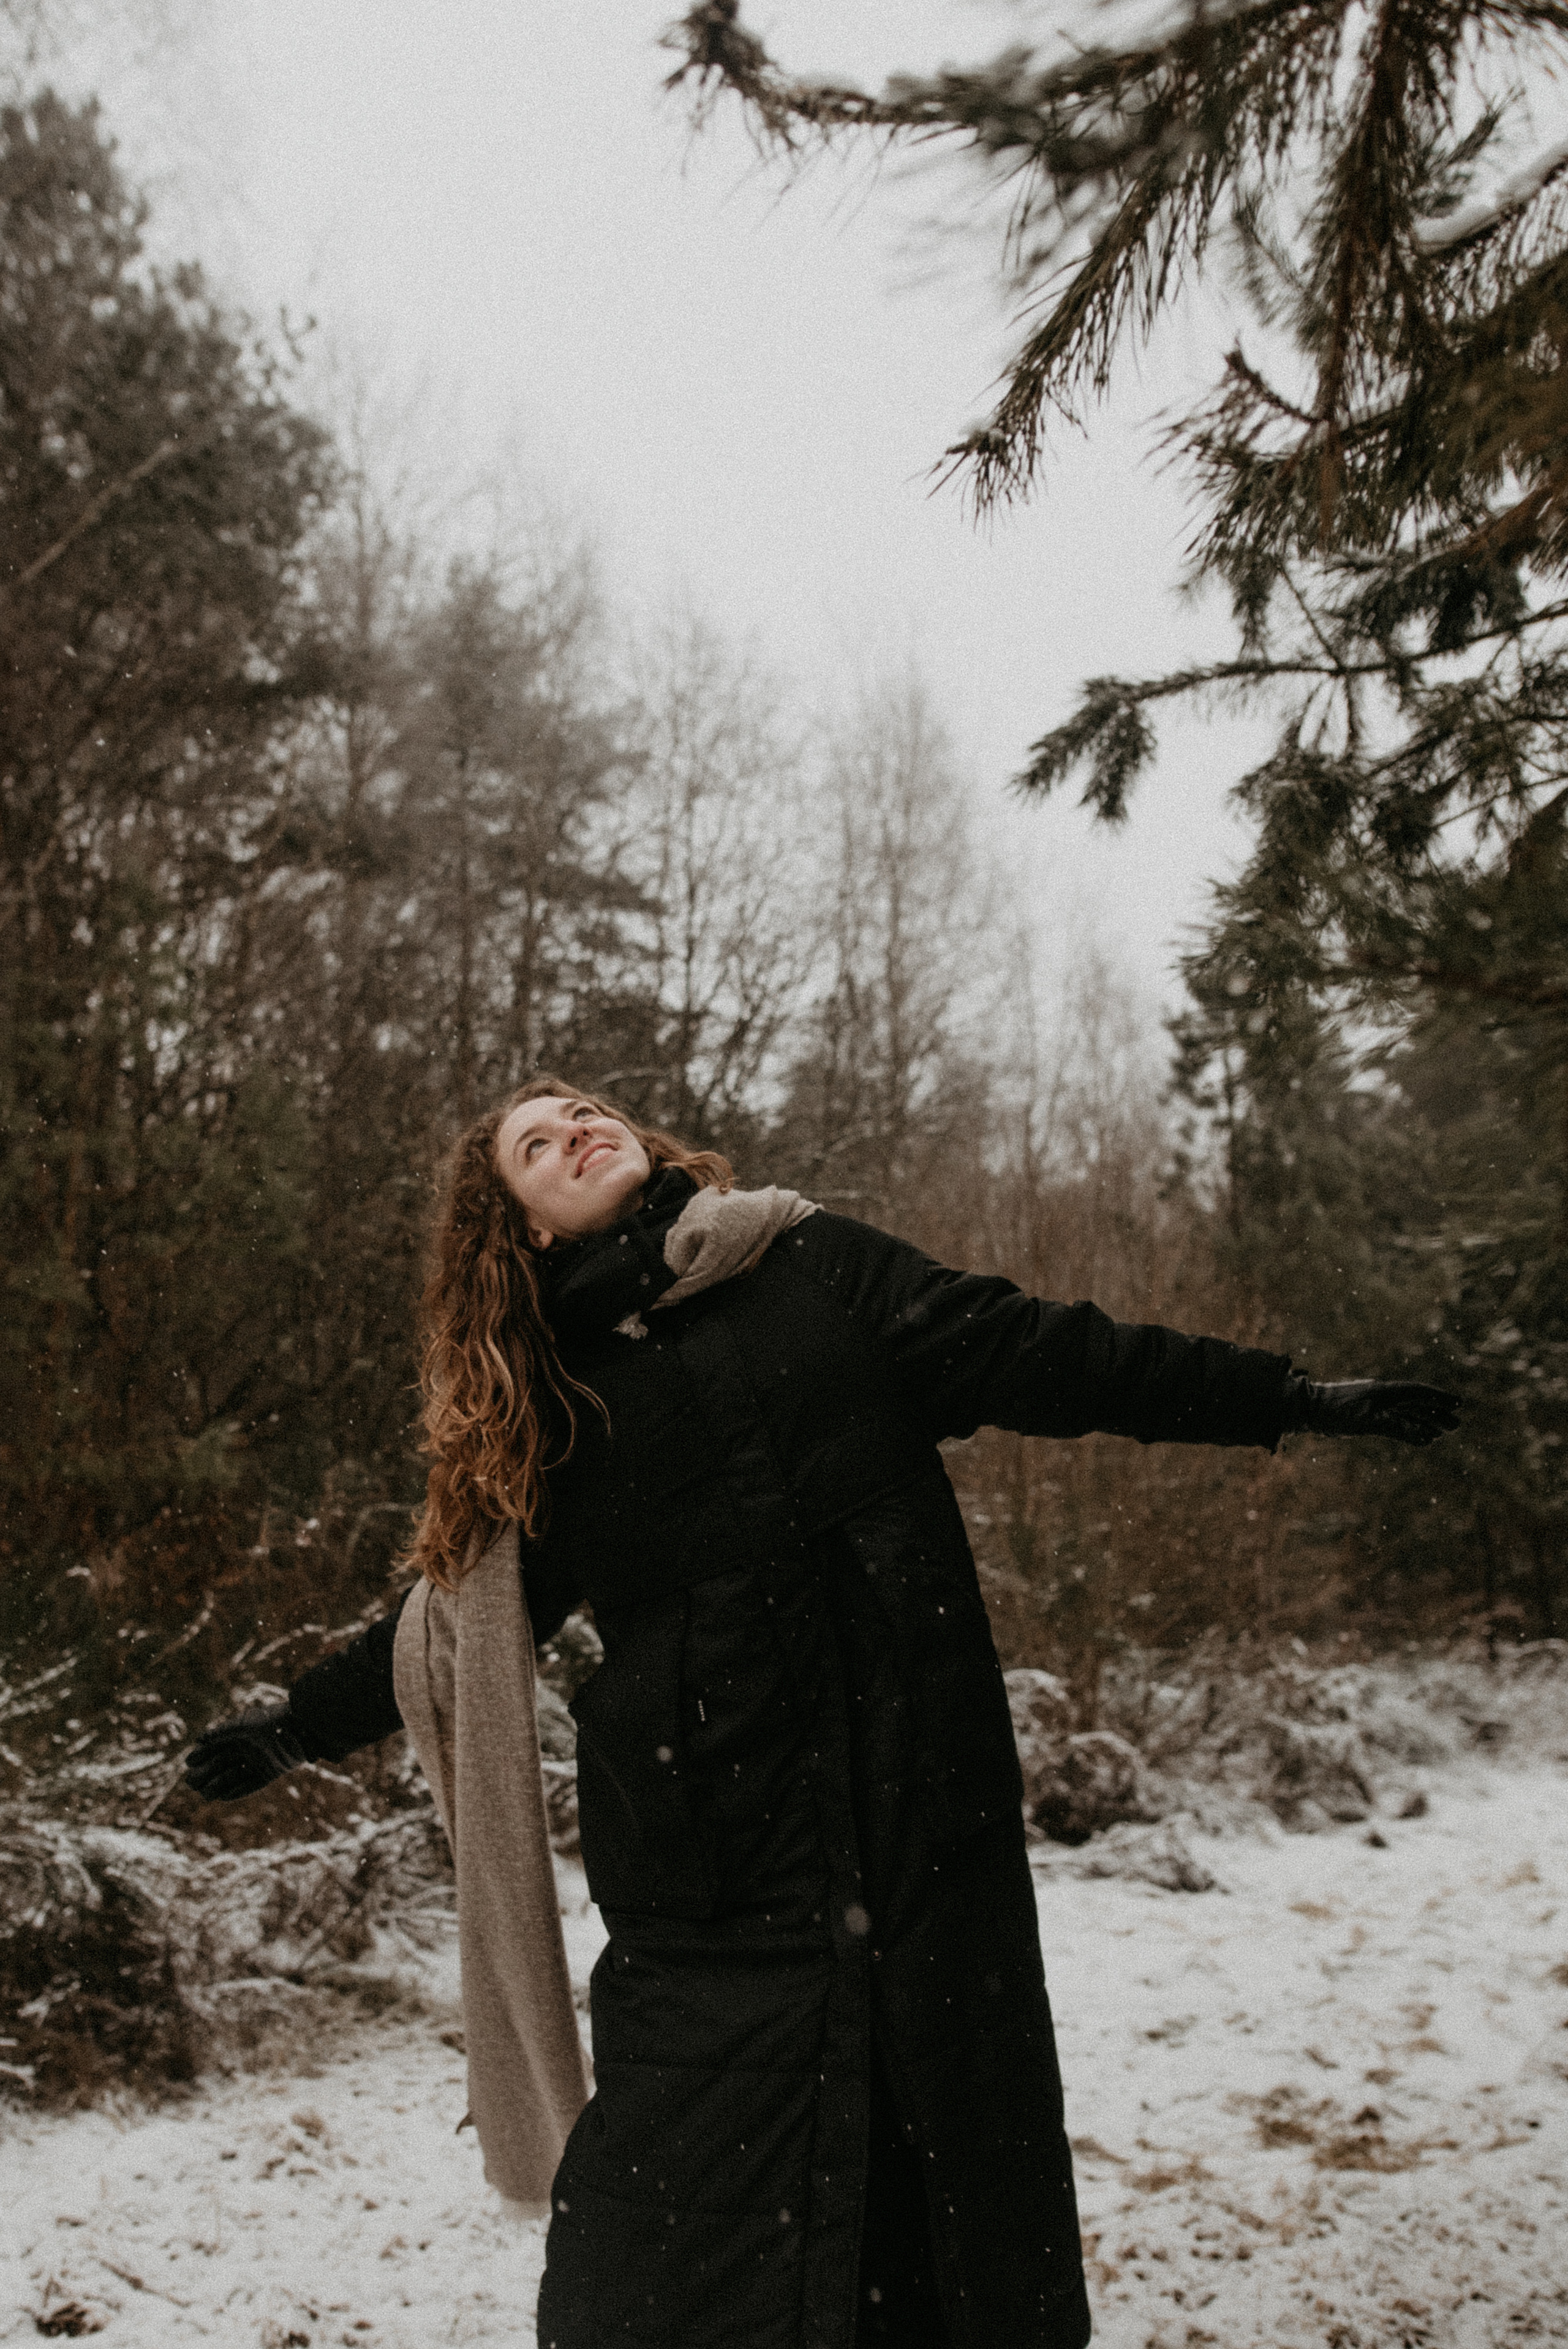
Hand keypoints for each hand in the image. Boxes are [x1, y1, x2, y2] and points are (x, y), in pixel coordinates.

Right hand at [184, 1704, 308, 1801]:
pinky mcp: (271, 1772)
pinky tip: (223, 1797)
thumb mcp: (244, 1725)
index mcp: (242, 1733)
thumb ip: (223, 1732)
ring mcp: (259, 1761)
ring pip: (235, 1775)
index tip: (189, 1762)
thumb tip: (200, 1739)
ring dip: (219, 1784)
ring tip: (205, 1792)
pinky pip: (251, 1784)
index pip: (217, 1746)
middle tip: (191, 1782)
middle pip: (223, 1763)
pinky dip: (238, 1791)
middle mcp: (249, 1748)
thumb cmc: (272, 1721)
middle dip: (207, 1772)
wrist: (302, 1728)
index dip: (202, 1754)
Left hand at [1287, 1377, 1460, 1445]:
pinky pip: (1393, 1419)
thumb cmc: (1335, 1412)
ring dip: (1424, 1421)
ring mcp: (1373, 1403)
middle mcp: (1382, 1395)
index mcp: (1384, 1391)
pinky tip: (1415, 1436)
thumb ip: (1397, 1428)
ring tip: (1441, 1433)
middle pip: (1415, 1403)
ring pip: (1405, 1411)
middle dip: (1436, 1413)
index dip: (1439, 1398)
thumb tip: (1426, 1437)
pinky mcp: (1365, 1413)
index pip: (1418, 1393)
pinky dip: (1407, 1427)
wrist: (1306, 1408)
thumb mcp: (1368, 1422)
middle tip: (1456, 1426)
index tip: (1458, 1404)